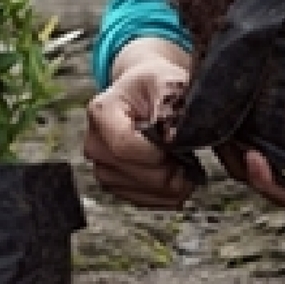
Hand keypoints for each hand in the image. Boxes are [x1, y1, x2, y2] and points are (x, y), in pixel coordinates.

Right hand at [84, 53, 196, 208]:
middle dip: (172, 170)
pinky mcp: (114, 185)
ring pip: (143, 192)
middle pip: (138, 174)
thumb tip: (172, 137)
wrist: (144, 95)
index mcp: (101, 112)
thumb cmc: (156, 85)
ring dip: (172, 185)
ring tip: (185, 163)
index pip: (125, 146)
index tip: (178, 143)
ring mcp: (101, 168)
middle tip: (190, 154)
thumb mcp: (167, 81)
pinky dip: (167, 195)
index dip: (158, 152)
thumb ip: (171, 102)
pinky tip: (177, 177)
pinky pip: (145, 202)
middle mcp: (94, 143)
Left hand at [224, 111, 284, 211]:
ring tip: (219, 111)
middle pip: (259, 179)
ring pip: (256, 162)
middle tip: (221, 126)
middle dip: (235, 158)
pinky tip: (239, 102)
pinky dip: (250, 130)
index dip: (264, 181)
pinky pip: (267, 143)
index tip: (253, 156)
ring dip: (235, 143)